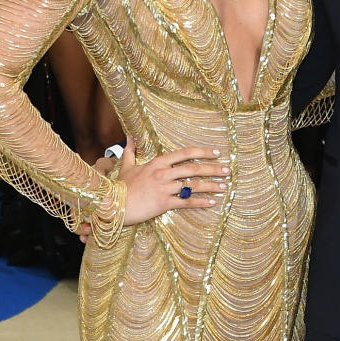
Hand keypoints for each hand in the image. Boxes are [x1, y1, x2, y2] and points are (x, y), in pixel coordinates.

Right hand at [78, 136, 229, 240]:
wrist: (112, 204)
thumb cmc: (120, 186)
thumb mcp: (126, 166)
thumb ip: (131, 151)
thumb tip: (129, 136)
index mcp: (157, 163)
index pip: (184, 153)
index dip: (202, 152)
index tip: (216, 153)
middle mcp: (163, 173)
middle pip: (193, 168)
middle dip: (213, 169)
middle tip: (227, 170)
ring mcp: (164, 188)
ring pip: (193, 185)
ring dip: (211, 185)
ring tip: (224, 186)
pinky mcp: (164, 203)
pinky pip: (186, 202)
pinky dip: (201, 202)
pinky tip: (212, 202)